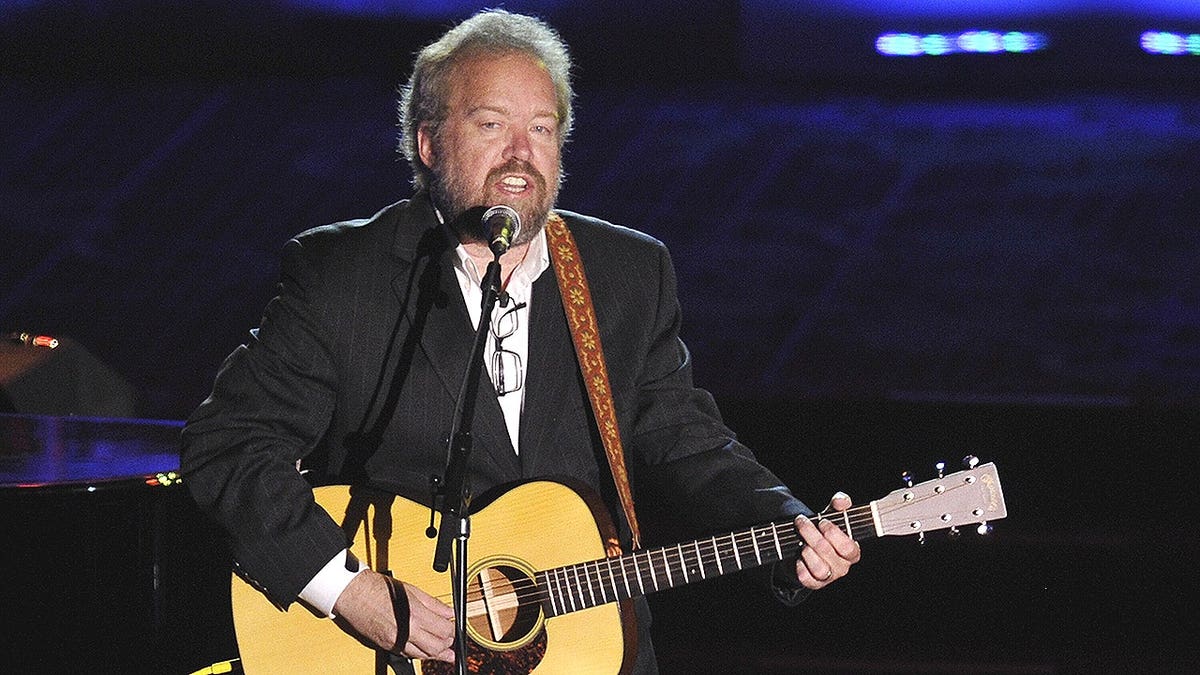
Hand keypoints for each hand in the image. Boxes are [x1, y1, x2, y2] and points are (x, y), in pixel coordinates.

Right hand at [332, 569, 455, 662]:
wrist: (354, 595)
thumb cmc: (378, 589)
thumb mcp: (412, 590)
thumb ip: (434, 604)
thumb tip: (448, 612)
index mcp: (415, 615)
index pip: (444, 630)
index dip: (453, 629)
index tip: (454, 626)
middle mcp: (407, 632)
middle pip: (436, 647)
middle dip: (447, 644)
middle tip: (451, 639)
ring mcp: (396, 642)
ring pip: (423, 655)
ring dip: (435, 653)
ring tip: (444, 651)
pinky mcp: (387, 646)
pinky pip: (408, 655)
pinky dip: (419, 653)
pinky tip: (424, 650)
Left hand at [793, 491, 860, 588]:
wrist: (806, 547)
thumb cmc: (823, 530)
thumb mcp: (832, 514)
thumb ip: (840, 504)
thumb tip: (842, 501)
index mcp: (852, 551)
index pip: (849, 548)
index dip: (833, 534)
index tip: (822, 521)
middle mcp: (843, 566)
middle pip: (828, 553)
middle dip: (811, 534)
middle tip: (802, 522)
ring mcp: (829, 577)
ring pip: (820, 569)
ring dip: (807, 551)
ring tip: (802, 542)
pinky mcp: (814, 584)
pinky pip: (807, 579)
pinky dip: (800, 567)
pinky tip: (798, 557)